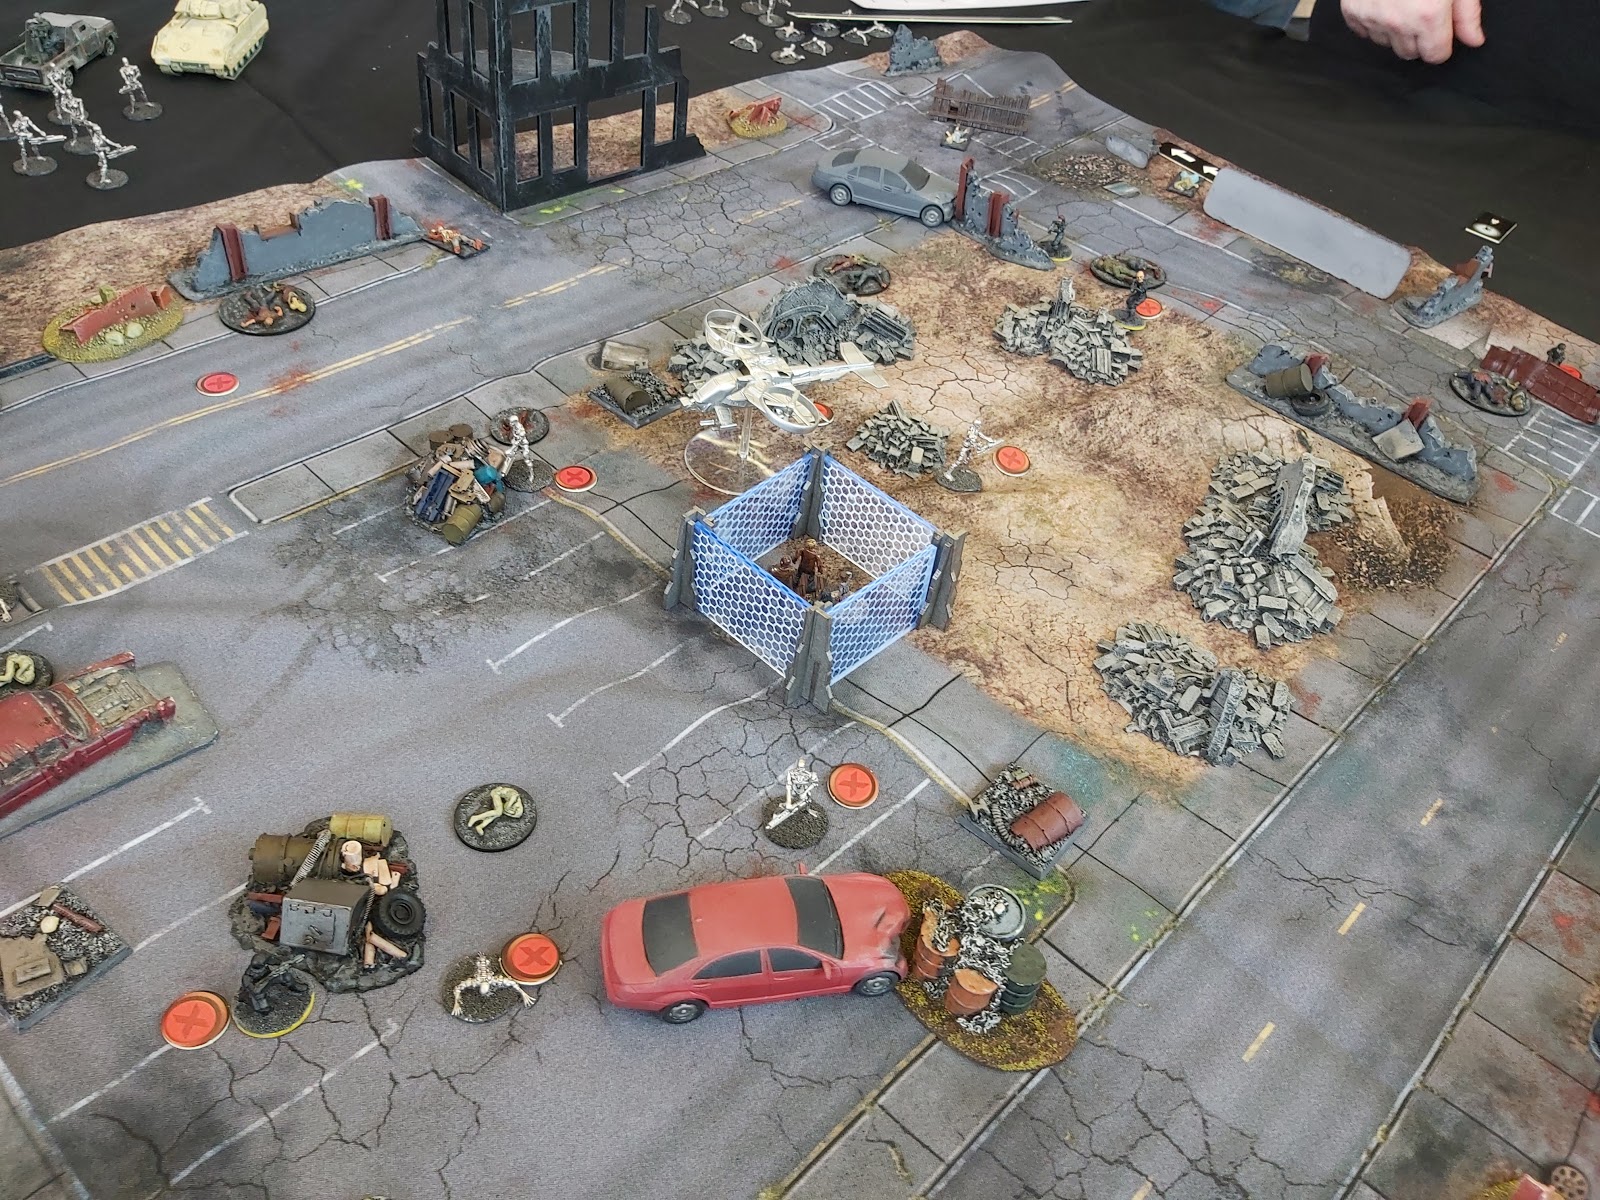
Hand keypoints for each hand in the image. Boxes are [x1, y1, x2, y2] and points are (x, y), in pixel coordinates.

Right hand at [1340, 0, 1484, 62]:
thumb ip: (1466, 13)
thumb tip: (1473, 40)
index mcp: (1427, 16)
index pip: (1435, 55)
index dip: (1442, 44)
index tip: (1443, 31)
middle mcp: (1397, 23)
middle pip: (1409, 53)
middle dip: (1419, 39)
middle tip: (1424, 11)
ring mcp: (1372, 18)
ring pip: (1386, 43)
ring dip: (1396, 30)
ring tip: (1404, 3)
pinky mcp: (1353, 11)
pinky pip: (1365, 31)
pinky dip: (1375, 21)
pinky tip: (1386, 2)